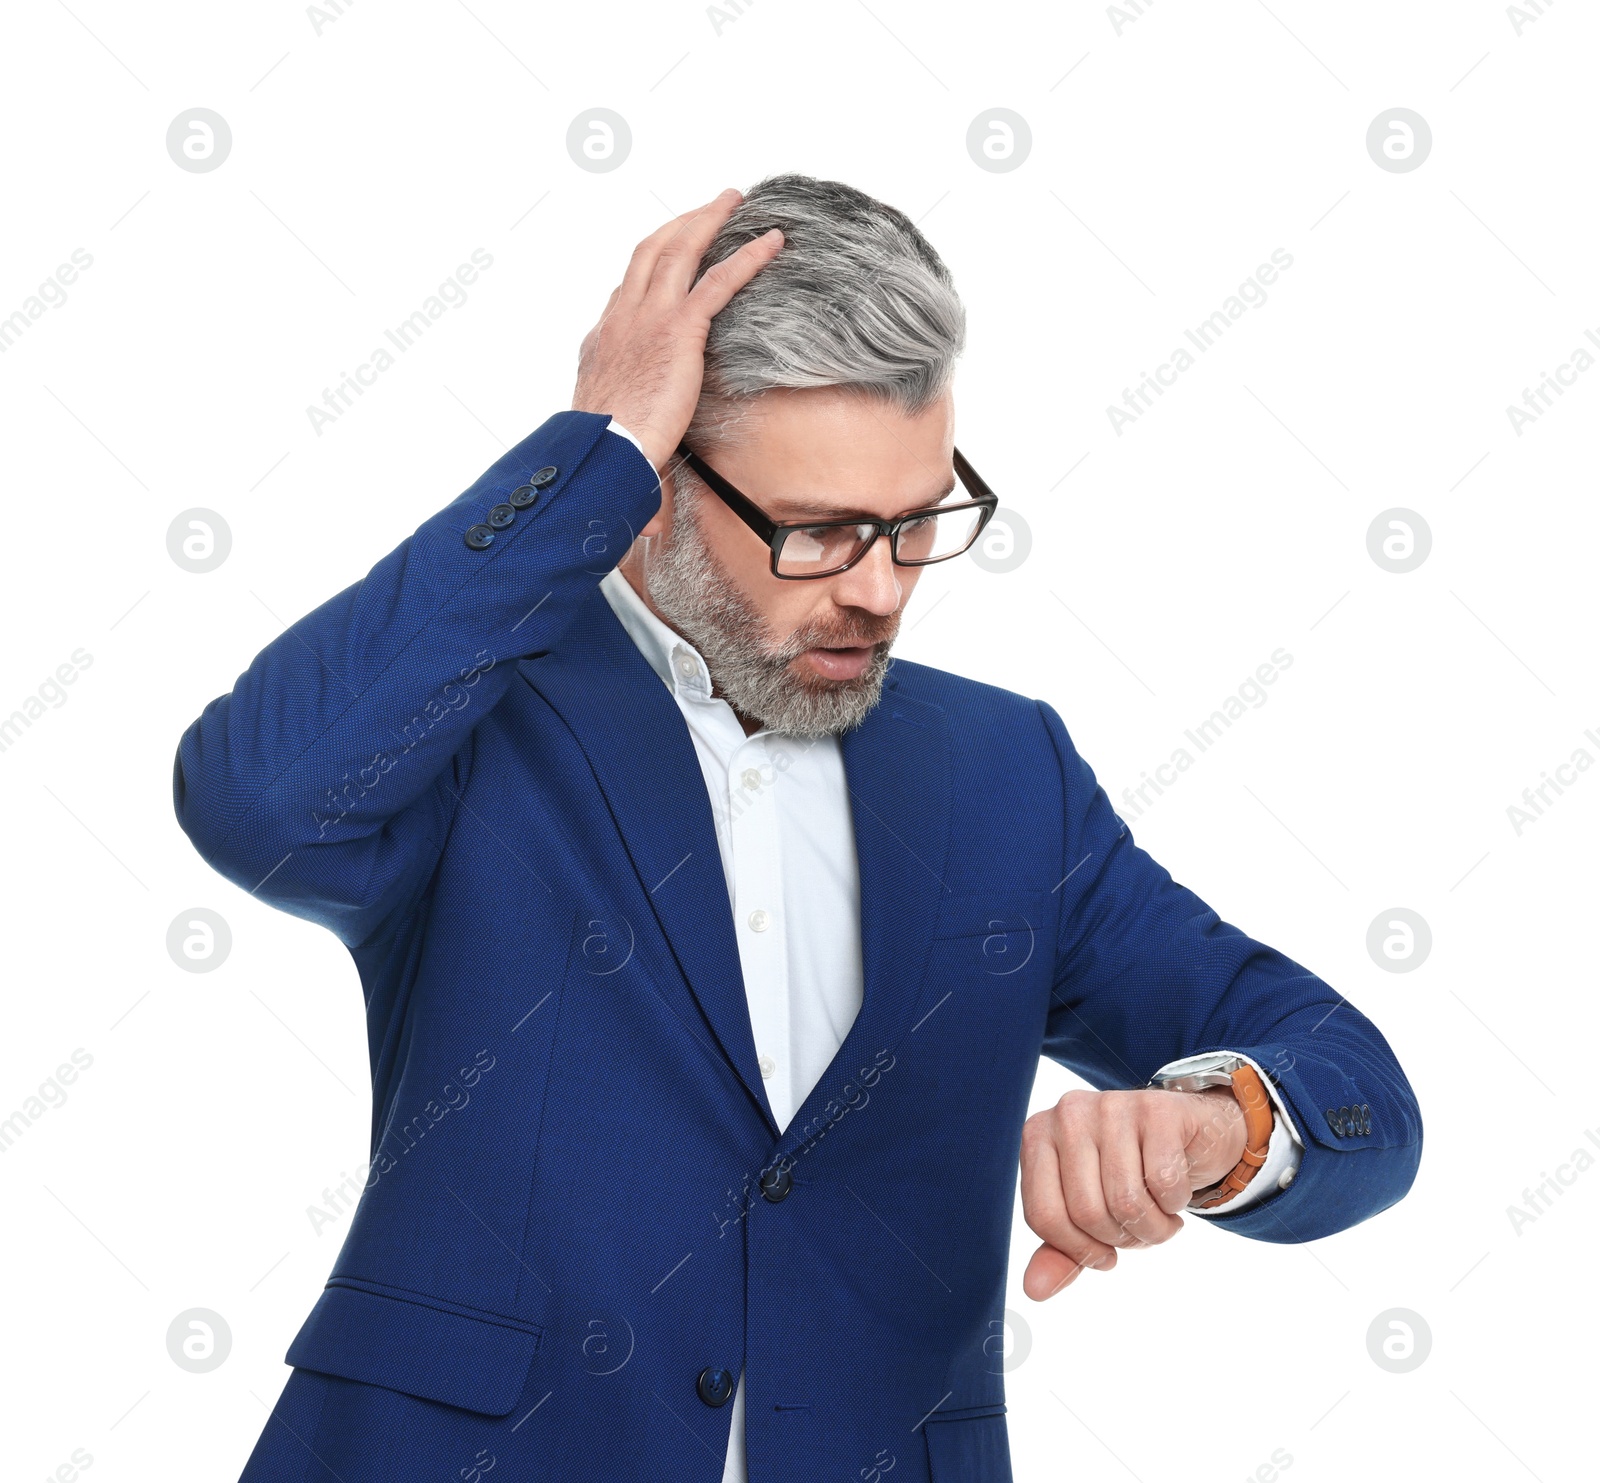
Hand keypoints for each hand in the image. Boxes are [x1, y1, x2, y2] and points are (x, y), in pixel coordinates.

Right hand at [572, 188, 783, 472]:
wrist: (604, 453)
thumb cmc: (607, 449)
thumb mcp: (609, 418)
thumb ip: (626, 405)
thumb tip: (640, 414)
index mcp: (605, 337)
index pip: (628, 287)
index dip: (652, 263)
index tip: (671, 253)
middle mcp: (623, 316)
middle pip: (651, 250)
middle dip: (680, 222)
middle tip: (707, 207)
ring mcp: (649, 317)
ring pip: (680, 249)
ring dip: (710, 218)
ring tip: (734, 201)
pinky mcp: (679, 329)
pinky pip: (719, 280)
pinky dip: (747, 256)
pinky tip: (771, 242)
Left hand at [1018, 1086, 1246, 1299]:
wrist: (1188, 1135)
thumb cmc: (1130, 1176)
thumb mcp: (1089, 1213)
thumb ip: (1060, 1251)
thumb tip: (1034, 1290)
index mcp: (1037, 1136)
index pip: (1044, 1216)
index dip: (1079, 1250)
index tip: (1104, 1255)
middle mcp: (1067, 1113)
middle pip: (1087, 1212)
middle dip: (1122, 1240)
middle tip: (1140, 1230)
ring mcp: (1111, 1105)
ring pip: (1127, 1201)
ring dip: (1153, 1229)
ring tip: (1161, 1217)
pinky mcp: (1156, 1109)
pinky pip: (1165, 1183)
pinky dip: (1176, 1204)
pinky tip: (1175, 1193)